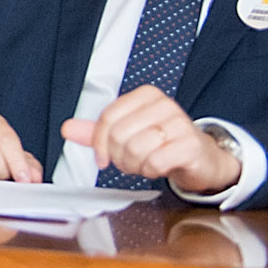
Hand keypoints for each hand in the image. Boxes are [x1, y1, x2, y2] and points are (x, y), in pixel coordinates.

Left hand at [62, 85, 238, 192]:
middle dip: (119, 157)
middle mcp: (164, 104)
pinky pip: (155, 162)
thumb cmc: (162, 143)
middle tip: (130, 162)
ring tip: (144, 164)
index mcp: (145, 95)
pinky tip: (159, 167)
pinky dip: (151, 171)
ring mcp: (180, 123)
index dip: (99, 144)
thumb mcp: (128, 133)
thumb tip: (67, 128)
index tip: (102, 158)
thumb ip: (98, 132)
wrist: (200, 158)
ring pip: (136, 149)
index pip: (108, 118)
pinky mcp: (191, 145)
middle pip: (120, 135)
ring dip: (135, 165)